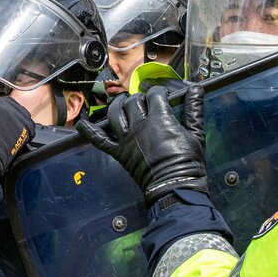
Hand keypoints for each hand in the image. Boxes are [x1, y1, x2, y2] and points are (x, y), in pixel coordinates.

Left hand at [77, 86, 207, 205]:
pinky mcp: (119, 153)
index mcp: (160, 119)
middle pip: (134, 102)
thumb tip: (196, 88)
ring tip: (121, 102)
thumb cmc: (188, 163)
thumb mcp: (196, 134)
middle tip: (145, 102)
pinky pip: (99, 140)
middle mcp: (140, 126)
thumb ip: (194, 109)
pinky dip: (88, 131)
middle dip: (139, 98)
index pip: (154, 95)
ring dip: (117, 104)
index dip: (159, 92)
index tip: (163, 96)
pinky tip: (81, 124)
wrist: (175, 188)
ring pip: (115, 114)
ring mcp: (126, 140)